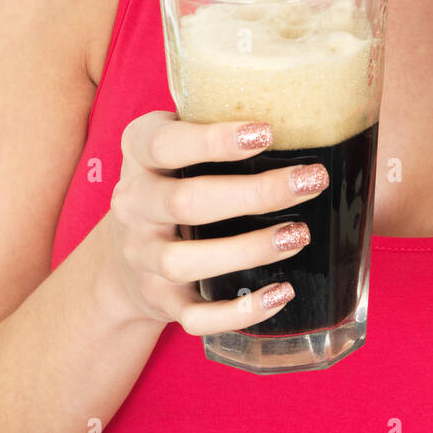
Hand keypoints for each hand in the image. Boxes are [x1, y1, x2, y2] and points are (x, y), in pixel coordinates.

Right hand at [103, 111, 328, 330]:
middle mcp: (133, 205)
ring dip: (248, 250)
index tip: (266, 132)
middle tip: (310, 181)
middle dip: (254, 194)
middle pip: (185, 202)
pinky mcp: (159, 300)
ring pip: (185, 262)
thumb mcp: (180, 143)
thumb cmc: (174, 179)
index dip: (213, 140)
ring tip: (299, 235)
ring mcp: (143, 257)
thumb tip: (309, 116)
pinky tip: (281, 294)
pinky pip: (194, 316)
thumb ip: (219, 125)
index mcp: (139, 153)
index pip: (164, 143)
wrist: (122, 253)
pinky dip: (238, 312)